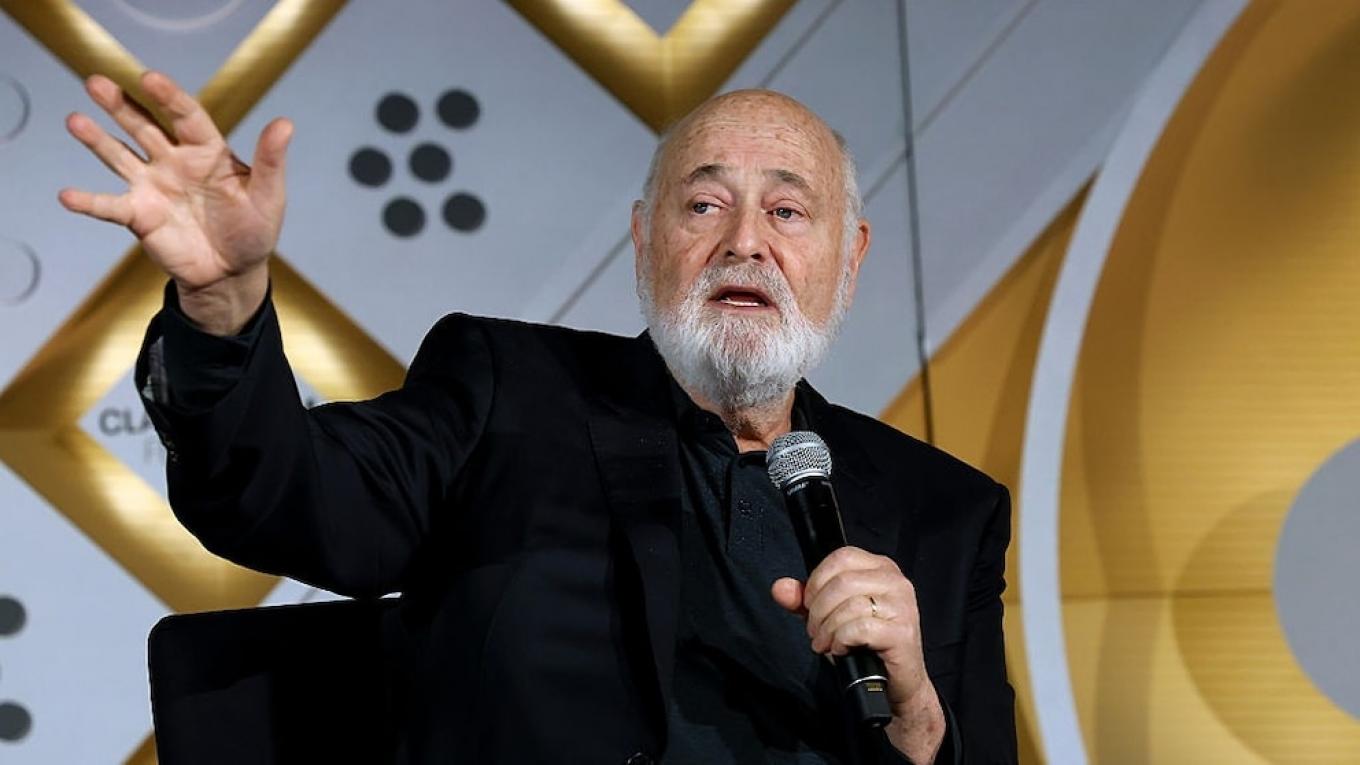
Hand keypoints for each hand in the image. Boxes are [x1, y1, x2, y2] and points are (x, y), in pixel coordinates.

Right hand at [59, 71, 292, 333]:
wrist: (233, 273)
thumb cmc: (253, 230)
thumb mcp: (269, 196)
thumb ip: (271, 160)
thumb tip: (285, 123)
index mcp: (207, 151)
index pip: (186, 116)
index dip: (168, 97)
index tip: (150, 78)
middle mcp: (174, 162)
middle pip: (144, 127)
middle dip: (121, 105)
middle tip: (97, 82)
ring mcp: (153, 186)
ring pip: (120, 156)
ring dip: (97, 139)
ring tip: (75, 120)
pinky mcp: (138, 215)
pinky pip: (109, 206)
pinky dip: (88, 202)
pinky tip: (67, 195)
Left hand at [772, 547, 944, 761]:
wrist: (894, 684)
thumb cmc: (864, 646)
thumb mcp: (829, 616)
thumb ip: (804, 601)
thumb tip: (780, 588)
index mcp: (881, 568)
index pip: (842, 557)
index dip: (817, 580)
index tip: (809, 604)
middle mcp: (896, 582)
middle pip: (842, 581)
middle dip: (818, 609)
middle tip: (815, 631)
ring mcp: (903, 606)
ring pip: (850, 605)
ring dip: (827, 628)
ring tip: (825, 643)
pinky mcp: (902, 633)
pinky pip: (860, 628)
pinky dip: (842, 640)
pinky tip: (841, 649)